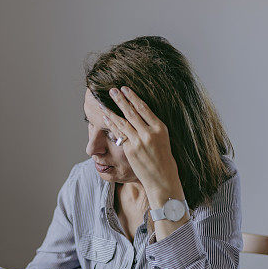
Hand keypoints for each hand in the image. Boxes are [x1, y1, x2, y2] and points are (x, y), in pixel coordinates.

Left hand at [101, 86, 184, 206]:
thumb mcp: (163, 139)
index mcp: (160, 128)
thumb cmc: (164, 159)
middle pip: (132, 112)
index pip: (144, 108)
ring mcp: (139, 141)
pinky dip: (112, 124)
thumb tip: (138, 115)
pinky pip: (119, 134)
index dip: (133, 97)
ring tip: (104, 103)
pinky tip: (106, 118)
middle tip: (112, 90)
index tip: (125, 89)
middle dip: (120, 100)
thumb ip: (152, 128)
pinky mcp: (131, 150)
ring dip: (112, 111)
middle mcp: (150, 133)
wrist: (162, 179)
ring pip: (122, 122)